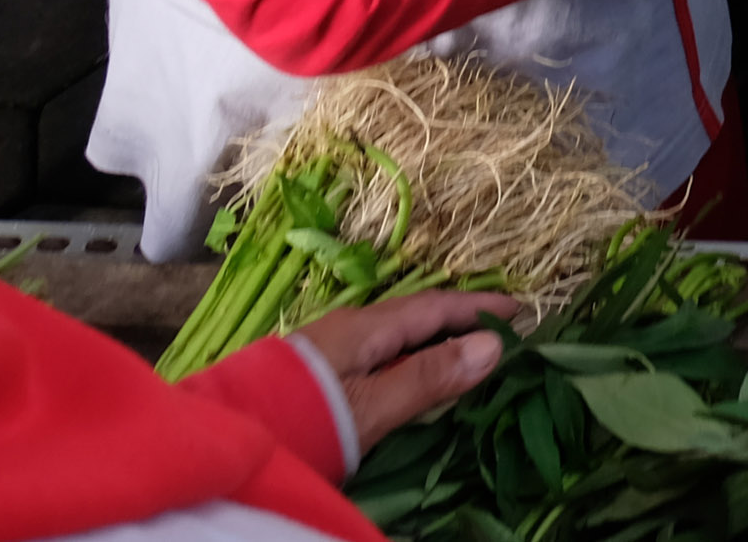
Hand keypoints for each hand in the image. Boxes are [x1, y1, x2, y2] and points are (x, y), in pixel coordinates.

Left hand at [288, 291, 515, 446]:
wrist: (226, 440)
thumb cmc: (302, 420)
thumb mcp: (373, 406)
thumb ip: (429, 377)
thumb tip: (492, 346)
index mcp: (366, 328)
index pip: (436, 308)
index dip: (478, 307)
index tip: (521, 309)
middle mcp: (348, 329)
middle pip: (415, 317)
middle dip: (458, 321)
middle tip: (500, 330)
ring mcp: (328, 351)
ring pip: (394, 337)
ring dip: (432, 341)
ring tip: (464, 353)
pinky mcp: (313, 375)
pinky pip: (377, 355)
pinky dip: (407, 359)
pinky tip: (410, 378)